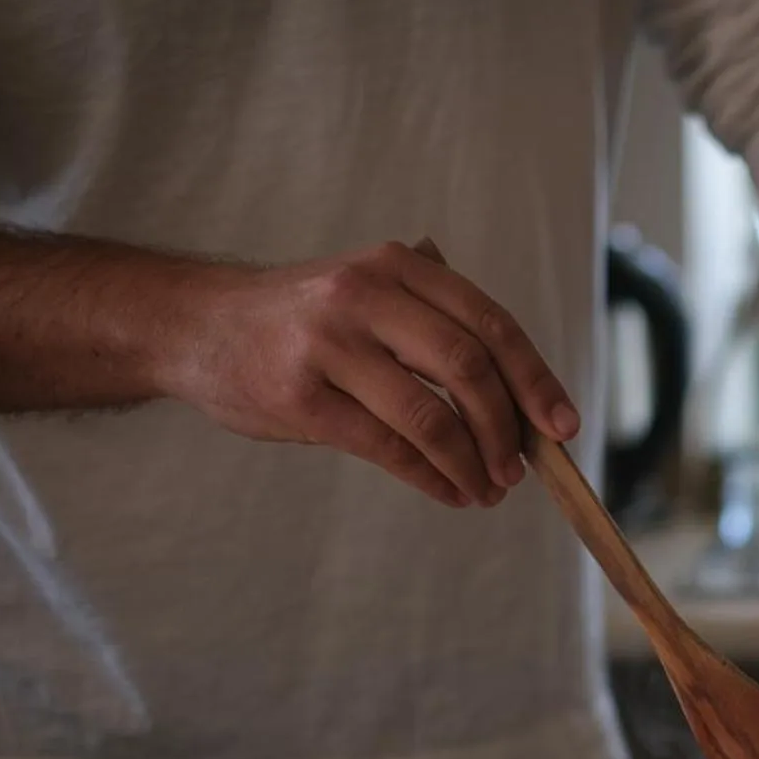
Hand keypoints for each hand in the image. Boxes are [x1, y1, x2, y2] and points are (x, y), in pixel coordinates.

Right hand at [161, 240, 577, 506]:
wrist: (195, 325)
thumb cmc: (300, 317)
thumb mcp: (368, 285)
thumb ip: (435, 311)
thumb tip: (525, 387)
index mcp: (397, 267)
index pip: (490, 325)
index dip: (535, 380)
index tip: (564, 427)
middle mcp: (365, 295)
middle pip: (468, 369)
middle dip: (507, 430)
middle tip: (520, 471)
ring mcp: (329, 345)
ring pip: (430, 417)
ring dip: (472, 464)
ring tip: (488, 491)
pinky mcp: (300, 398)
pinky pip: (387, 448)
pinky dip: (431, 478)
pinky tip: (450, 492)